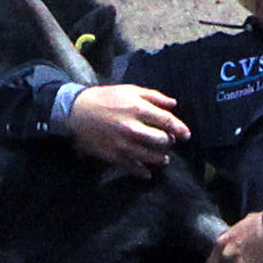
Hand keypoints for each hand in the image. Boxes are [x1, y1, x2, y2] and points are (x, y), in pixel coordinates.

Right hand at [64, 84, 189, 176]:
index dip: (180, 129)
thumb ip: (154, 97)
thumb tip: (174, 104)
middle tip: (170, 142)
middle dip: (170, 142)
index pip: (167, 122)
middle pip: (162, 140)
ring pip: (151, 156)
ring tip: (164, 157)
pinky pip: (133, 167)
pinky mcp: (114, 155)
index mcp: (137, 109)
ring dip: (161, 158)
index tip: (186, 135)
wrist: (76, 111)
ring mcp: (123, 144)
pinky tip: (148, 172)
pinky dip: (143, 171)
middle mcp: (132, 128)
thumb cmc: (106, 98)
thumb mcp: (130, 91)